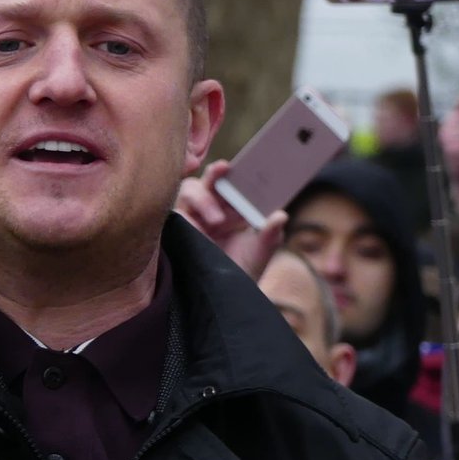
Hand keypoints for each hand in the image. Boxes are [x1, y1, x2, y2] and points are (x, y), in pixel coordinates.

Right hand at [175, 161, 286, 280]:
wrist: (224, 293)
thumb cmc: (241, 269)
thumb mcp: (261, 251)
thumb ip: (271, 234)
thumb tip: (281, 215)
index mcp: (232, 208)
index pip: (233, 183)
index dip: (237, 173)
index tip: (248, 165)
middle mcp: (211, 207)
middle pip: (210, 180)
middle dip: (216, 172)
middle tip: (225, 168)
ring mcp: (193, 215)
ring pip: (190, 188)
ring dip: (203, 198)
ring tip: (217, 220)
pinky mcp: (178, 224)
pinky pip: (177, 206)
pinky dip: (190, 206)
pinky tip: (205, 221)